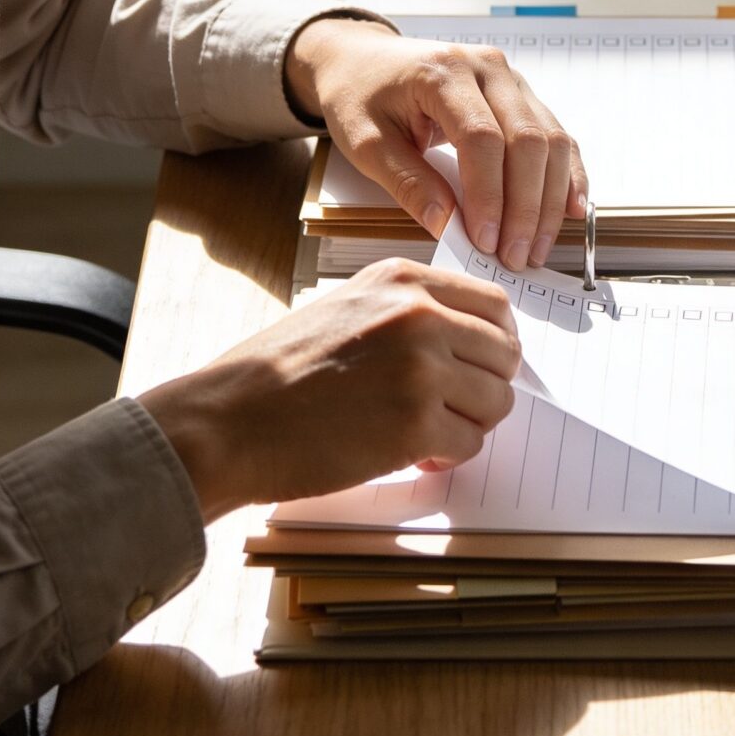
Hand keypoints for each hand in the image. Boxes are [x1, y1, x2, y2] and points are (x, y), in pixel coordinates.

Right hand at [131, 258, 520, 519]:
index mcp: (402, 280)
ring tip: (420, 431)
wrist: (229, 420)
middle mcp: (419, 314)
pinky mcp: (417, 423)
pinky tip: (407, 452)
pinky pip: (469, 444)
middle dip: (484, 388)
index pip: (494, 306)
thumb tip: (468, 343)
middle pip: (504, 355)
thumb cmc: (277, 373)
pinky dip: (445, 455)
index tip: (481, 366)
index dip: (495, 343)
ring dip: (466, 424)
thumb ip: (407, 313)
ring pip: (495, 402)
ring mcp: (422, 368)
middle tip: (449, 408)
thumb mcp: (346, 309)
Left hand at [286, 17, 588, 268]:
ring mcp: (511, 79)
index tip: (485, 241)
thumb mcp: (365, 142)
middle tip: (515, 257)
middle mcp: (488, 68)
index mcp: (443, 72)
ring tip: (534, 248)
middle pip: (527, 140)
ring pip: (551, 141)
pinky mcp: (523, 95)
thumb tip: (447, 224)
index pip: (482, 138)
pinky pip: (557, 137)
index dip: (490, 195)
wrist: (364, 59)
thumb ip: (407, 182)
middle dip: (526, 207)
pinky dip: (567, 176)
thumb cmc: (360, 95)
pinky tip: (570, 210)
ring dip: (549, 201)